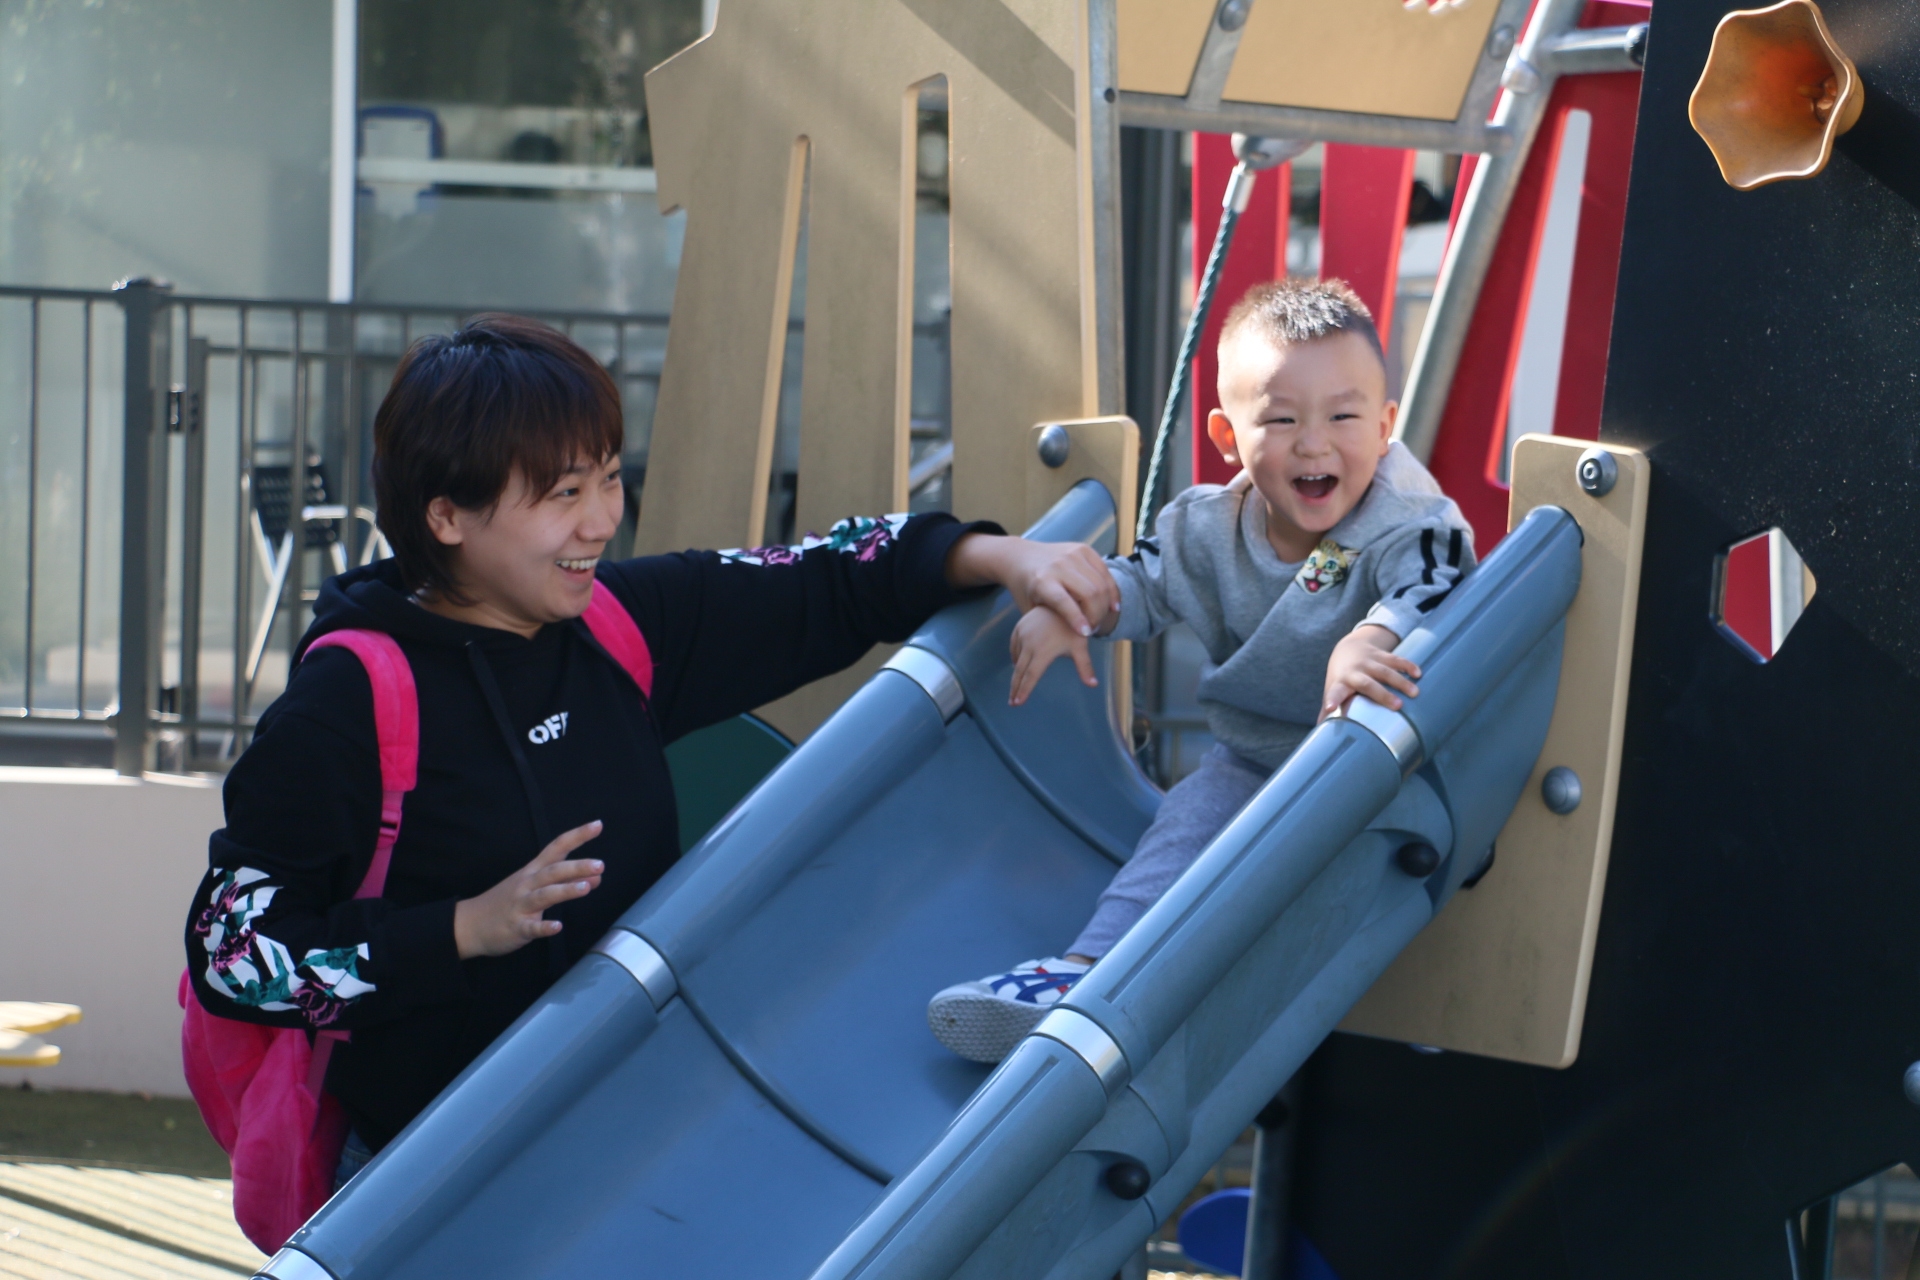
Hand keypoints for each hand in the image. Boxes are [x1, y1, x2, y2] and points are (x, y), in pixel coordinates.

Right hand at [453, 821, 604, 959]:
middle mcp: (527, 884)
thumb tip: (596, 878)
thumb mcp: (536, 888)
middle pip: (553, 871)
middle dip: (576, 866)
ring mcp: (521, 906)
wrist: (470, 924)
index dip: (577, 836)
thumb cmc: (508, 902)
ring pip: (544, 895)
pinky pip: (531, 928)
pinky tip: (557, 927)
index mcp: (533, 871)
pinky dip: (544, 927)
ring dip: (565, 890)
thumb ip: (566, 881)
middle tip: (600, 864)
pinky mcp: (516, 927)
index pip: (557, 848)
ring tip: (586, 888)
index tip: (598, 825)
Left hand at [946, 535, 1119, 637]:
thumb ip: (1048, 625)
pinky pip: (1105, 572)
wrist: (1020, 557)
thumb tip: (1064, 651)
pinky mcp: (1083, 549)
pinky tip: (1112, 605)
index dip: (1076, 618)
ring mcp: (1072, 554)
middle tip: (1093, 631)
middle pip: (1088, 592)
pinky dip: (1111, 590)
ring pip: (1100, 583)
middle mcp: (1057, 565)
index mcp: (1041, 582)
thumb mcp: (1030, 610)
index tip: (1086, 634)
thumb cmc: (1026, 591)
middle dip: (1096, 615)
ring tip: (1100, 620)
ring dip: (1105, 606)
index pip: (1062, 601)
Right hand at [1009, 606, 1096, 705]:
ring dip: (1015, 673)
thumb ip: (1085, 667)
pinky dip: (1014, 657)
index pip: (1031, 676)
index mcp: (1043, 651)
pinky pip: (1014, 646)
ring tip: (1015, 687)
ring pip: (1016, 658)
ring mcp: (1022, 634)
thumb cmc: (1073, 626)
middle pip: (1019, 670)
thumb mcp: (1080, 646)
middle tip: (1012, 702)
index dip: (1024, 690)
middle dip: (1015, 687)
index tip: (1017, 703)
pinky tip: (1016, 664)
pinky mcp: (1019, 627)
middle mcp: (1029, 643)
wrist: (1063, 601)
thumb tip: (1094, 685)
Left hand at [1320, 625, 1419, 721]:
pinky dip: (1407, 666)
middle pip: (1368, 683)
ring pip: (1385, 671)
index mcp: (1340, 683)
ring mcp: (1369, 661)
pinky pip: (1396, 659)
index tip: (1330, 708)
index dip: (1332, 700)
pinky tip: (1418, 674)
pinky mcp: (1381, 654)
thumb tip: (1320, 730)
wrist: (1348, 647)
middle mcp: (1355, 671)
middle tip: (1397, 706)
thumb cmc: (1341, 676)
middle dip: (1383, 694)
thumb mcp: (1333, 689)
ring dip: (1401, 681)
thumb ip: (1328, 709)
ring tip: (1414, 693)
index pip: (1335, 692)